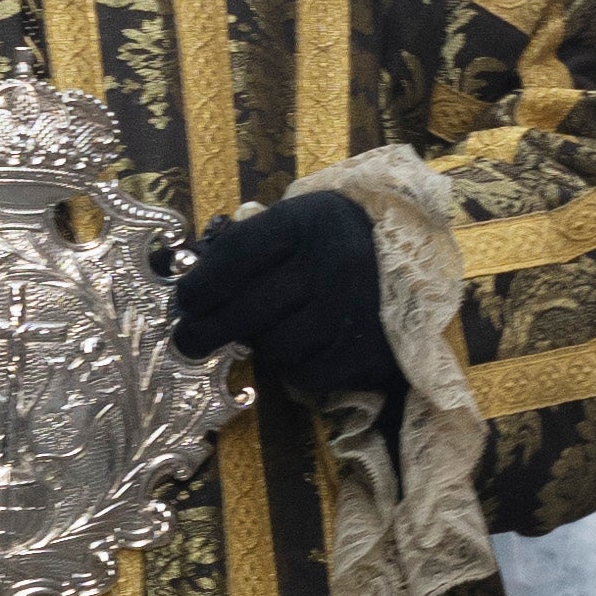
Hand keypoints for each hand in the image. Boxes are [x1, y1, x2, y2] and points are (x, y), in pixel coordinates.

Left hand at [165, 187, 388, 402]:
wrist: (411, 256)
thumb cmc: (333, 238)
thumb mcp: (294, 222)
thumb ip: (247, 248)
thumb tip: (192, 293)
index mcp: (306, 223)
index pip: (235, 257)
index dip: (201, 285)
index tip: (184, 302)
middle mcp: (331, 264)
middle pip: (246, 310)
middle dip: (206, 331)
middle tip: (188, 341)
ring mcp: (353, 310)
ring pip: (274, 347)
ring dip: (260, 345)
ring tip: (265, 332)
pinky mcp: (369, 349)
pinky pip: (306, 374)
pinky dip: (294, 367)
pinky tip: (299, 348)